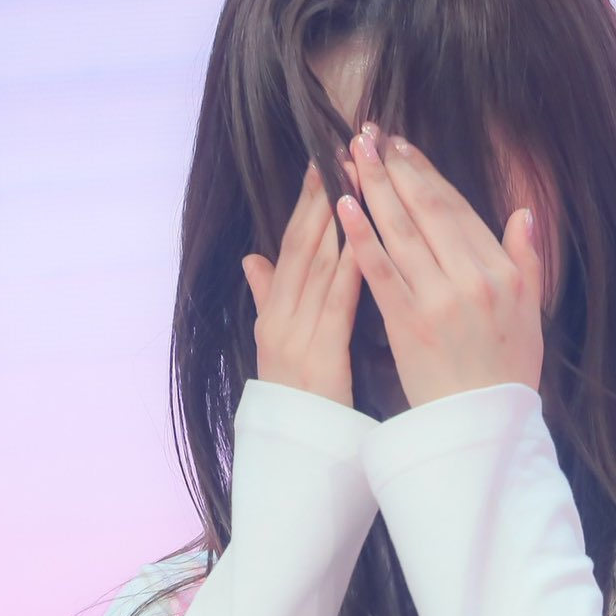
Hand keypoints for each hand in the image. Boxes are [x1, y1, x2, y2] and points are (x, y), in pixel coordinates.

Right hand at [242, 157, 364, 409]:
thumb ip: (267, 301)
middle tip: (342, 153)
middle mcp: (279, 320)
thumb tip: (251, 260)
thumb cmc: (299, 408)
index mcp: (272, 315)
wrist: (297, 462)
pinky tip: (364, 239)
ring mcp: (295, 339)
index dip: (307, 204)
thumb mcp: (277, 350)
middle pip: (302, 247)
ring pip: (318, 268)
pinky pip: (335, 306)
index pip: (292, 247)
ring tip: (358, 179)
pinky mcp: (318, 359)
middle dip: (323, 197)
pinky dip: (349, 268)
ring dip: (339, 220)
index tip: (324, 163)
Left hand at [335, 122, 544, 408]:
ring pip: (402, 232)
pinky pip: (381, 271)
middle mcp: (473, 279)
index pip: (458, 210)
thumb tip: (524, 214)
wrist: (483, 428)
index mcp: (504, 272)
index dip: (426, 174)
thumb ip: (528, 261)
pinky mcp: (408, 323)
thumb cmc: (506, 373)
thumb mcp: (531, 314)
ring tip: (349, 157)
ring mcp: (439, 299)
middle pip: (428, 211)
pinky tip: (343, 206)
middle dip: (395, 169)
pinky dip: (362, 237)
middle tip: (367, 134)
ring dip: (373, 189)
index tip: (402, 146)